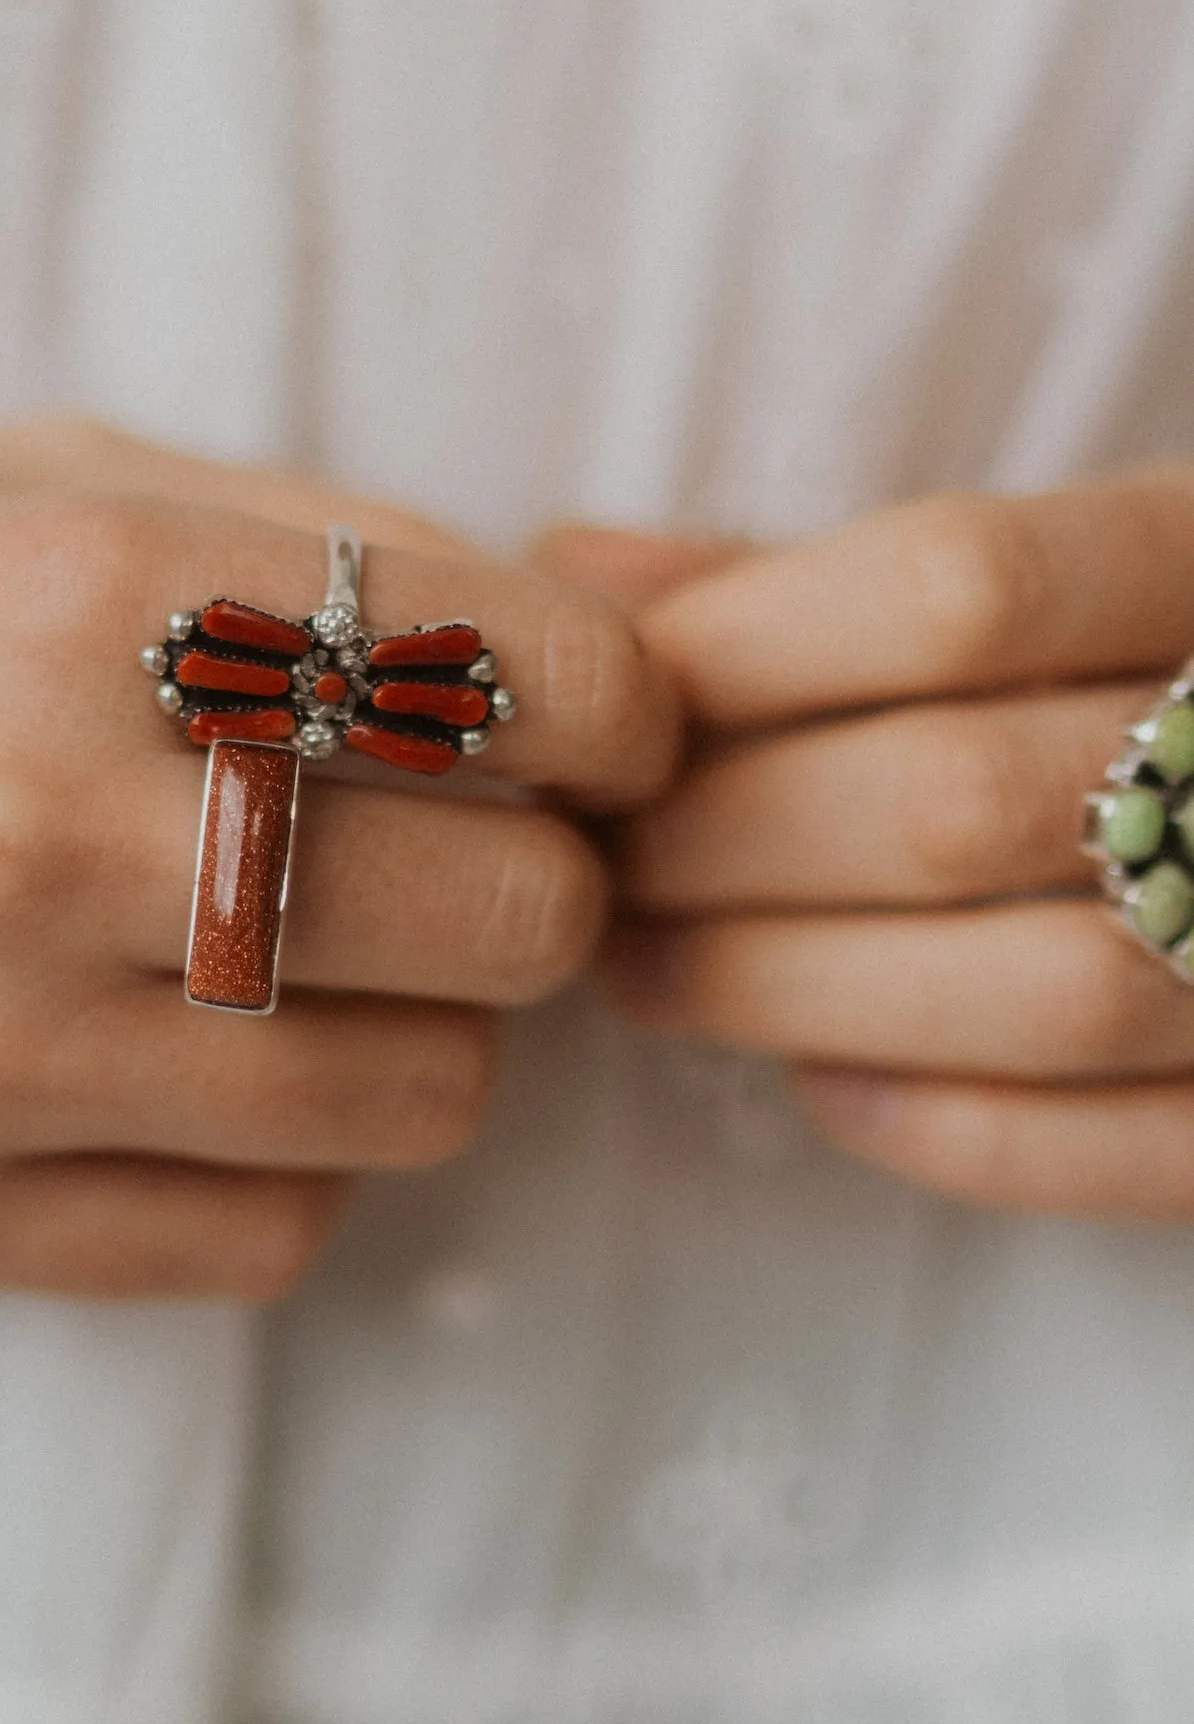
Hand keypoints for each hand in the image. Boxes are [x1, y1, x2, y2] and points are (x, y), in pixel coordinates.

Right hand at [0, 423, 676, 1301]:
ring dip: (418, 1027)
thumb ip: (321, 544)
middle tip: (431, 845)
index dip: (622, 713)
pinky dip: (284, 1159)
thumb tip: (609, 650)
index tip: (582, 729)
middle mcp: (37, 828)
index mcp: (81, 592)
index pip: (548, 691)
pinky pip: (279, 1237)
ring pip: (434, 1101)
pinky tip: (186, 1065)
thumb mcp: (25, 475)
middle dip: (525, 872)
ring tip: (301, 956)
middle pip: (525, 916)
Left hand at [558, 477, 1193, 1216]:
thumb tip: (587, 573)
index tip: (620, 709)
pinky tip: (822, 1087)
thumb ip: (830, 579)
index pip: (962, 588)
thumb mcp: (1056, 571)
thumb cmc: (1155, 669)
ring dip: (798, 991)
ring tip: (651, 973)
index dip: (751, 649)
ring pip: (1043, 990)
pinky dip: (952, 1127)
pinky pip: (1140, 1153)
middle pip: (961, 798)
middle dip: (731, 845)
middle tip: (603, 865)